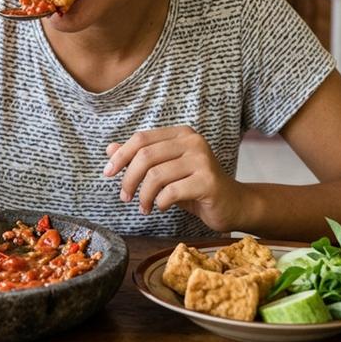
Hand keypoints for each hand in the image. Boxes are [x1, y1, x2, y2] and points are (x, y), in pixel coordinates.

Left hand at [103, 126, 241, 232]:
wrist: (232, 204)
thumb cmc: (195, 187)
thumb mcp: (165, 171)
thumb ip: (140, 158)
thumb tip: (109, 149)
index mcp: (181, 134)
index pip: (141, 139)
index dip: (120, 155)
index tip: (107, 173)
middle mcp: (193, 141)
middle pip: (146, 156)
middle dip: (128, 178)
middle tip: (125, 197)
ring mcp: (202, 160)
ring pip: (156, 175)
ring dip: (143, 195)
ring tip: (144, 207)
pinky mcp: (208, 181)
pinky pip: (172, 191)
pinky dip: (160, 202)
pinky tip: (162, 207)